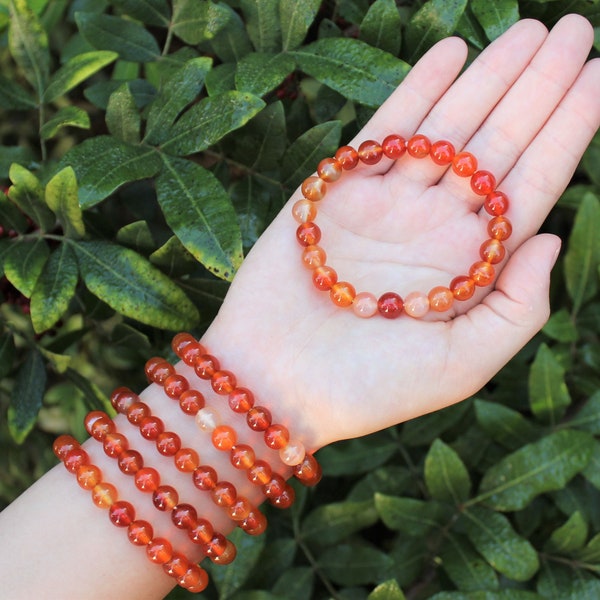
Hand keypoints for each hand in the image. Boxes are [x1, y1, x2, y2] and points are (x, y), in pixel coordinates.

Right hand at [203, 15, 599, 448]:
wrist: (277, 382)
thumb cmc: (368, 387)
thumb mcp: (461, 365)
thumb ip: (518, 307)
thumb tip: (551, 239)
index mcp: (470, 265)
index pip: (532, 185)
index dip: (569, 131)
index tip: (599, 76)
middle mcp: (434, 226)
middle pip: (498, 144)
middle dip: (538, 87)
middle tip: (573, 31)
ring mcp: (386, 205)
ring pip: (447, 128)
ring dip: (487, 77)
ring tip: (527, 31)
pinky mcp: (336, 192)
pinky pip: (383, 131)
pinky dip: (415, 92)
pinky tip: (449, 53)